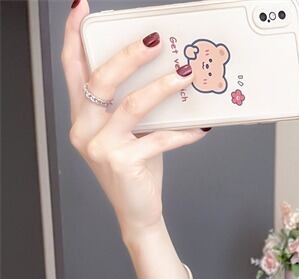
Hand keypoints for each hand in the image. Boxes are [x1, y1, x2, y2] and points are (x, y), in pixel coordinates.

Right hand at [61, 0, 210, 239]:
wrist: (137, 213)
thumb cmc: (136, 170)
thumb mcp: (128, 134)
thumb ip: (131, 106)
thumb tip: (164, 71)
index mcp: (81, 116)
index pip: (72, 68)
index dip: (75, 36)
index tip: (81, 9)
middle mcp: (84, 129)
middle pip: (101, 80)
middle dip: (129, 55)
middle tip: (155, 39)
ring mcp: (101, 147)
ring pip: (131, 106)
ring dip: (161, 87)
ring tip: (185, 74)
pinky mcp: (123, 163)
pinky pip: (158, 139)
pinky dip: (182, 132)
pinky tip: (200, 127)